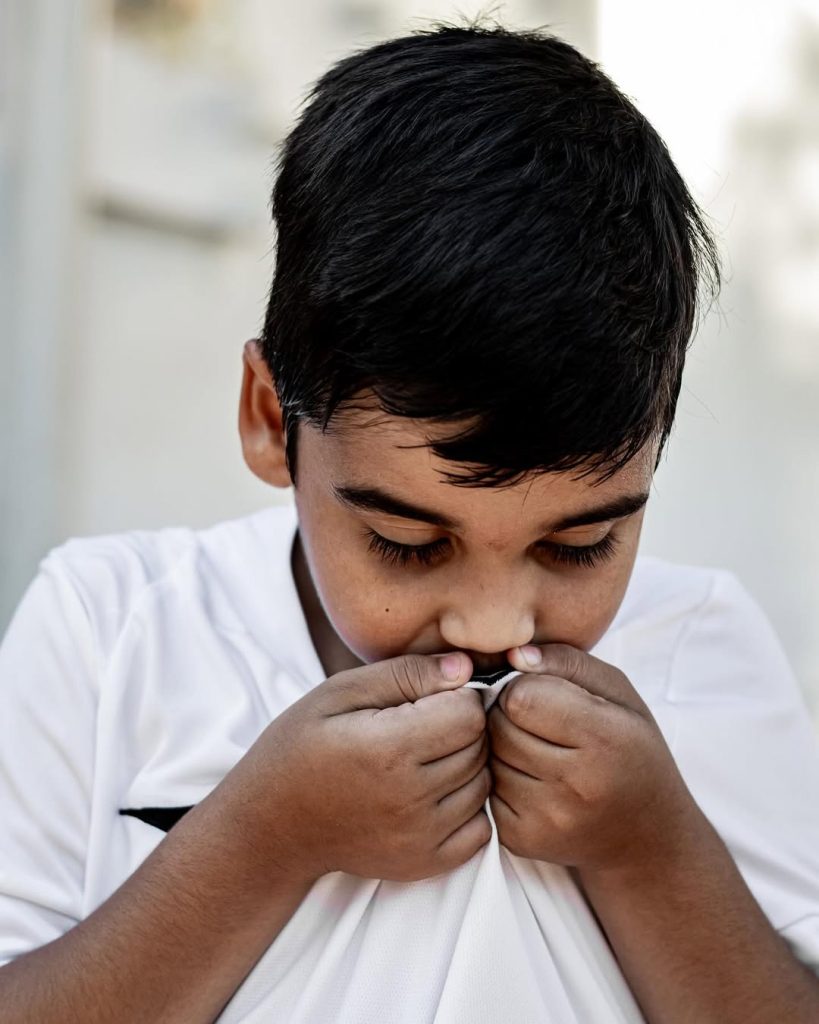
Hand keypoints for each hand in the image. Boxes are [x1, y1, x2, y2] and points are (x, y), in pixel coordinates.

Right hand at [222, 651, 491, 884]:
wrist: (273, 826)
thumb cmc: (302, 747)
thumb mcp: (339, 693)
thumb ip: (405, 674)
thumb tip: (465, 668)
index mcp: (388, 749)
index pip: (469, 713)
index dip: (456, 696)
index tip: (430, 697)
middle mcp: (411, 798)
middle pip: (480, 747)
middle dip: (462, 727)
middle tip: (424, 725)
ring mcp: (421, 837)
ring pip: (484, 784)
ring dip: (466, 765)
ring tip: (423, 757)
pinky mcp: (425, 863)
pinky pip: (481, 828)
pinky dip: (468, 806)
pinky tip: (433, 791)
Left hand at [487, 643, 701, 874]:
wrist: (646, 836)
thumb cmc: (632, 750)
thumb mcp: (619, 694)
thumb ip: (567, 662)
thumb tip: (512, 655)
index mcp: (606, 739)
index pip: (522, 696)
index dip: (524, 686)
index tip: (543, 693)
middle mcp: (576, 786)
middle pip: (499, 727)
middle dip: (508, 715)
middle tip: (537, 722)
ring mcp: (547, 819)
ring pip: (488, 757)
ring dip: (502, 746)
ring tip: (537, 749)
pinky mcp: (522, 840)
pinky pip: (485, 790)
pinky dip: (500, 778)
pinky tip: (531, 779)